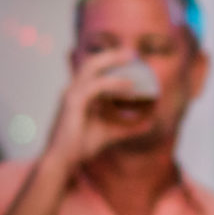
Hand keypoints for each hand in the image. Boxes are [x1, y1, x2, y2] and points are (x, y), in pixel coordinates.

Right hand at [41, 46, 147, 173]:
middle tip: (134, 53)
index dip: (111, 61)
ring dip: (113, 60)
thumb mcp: (110, 133)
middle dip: (112, 54)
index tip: (132, 58)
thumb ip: (128, 127)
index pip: (94, 70)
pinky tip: (130, 85)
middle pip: (92, 62)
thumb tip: (150, 123)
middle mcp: (73, 90)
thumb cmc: (81, 146)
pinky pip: (96, 86)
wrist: (62, 161)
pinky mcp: (73, 103)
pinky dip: (114, 83)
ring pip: (92, 67)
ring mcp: (71, 94)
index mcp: (79, 94)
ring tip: (132, 59)